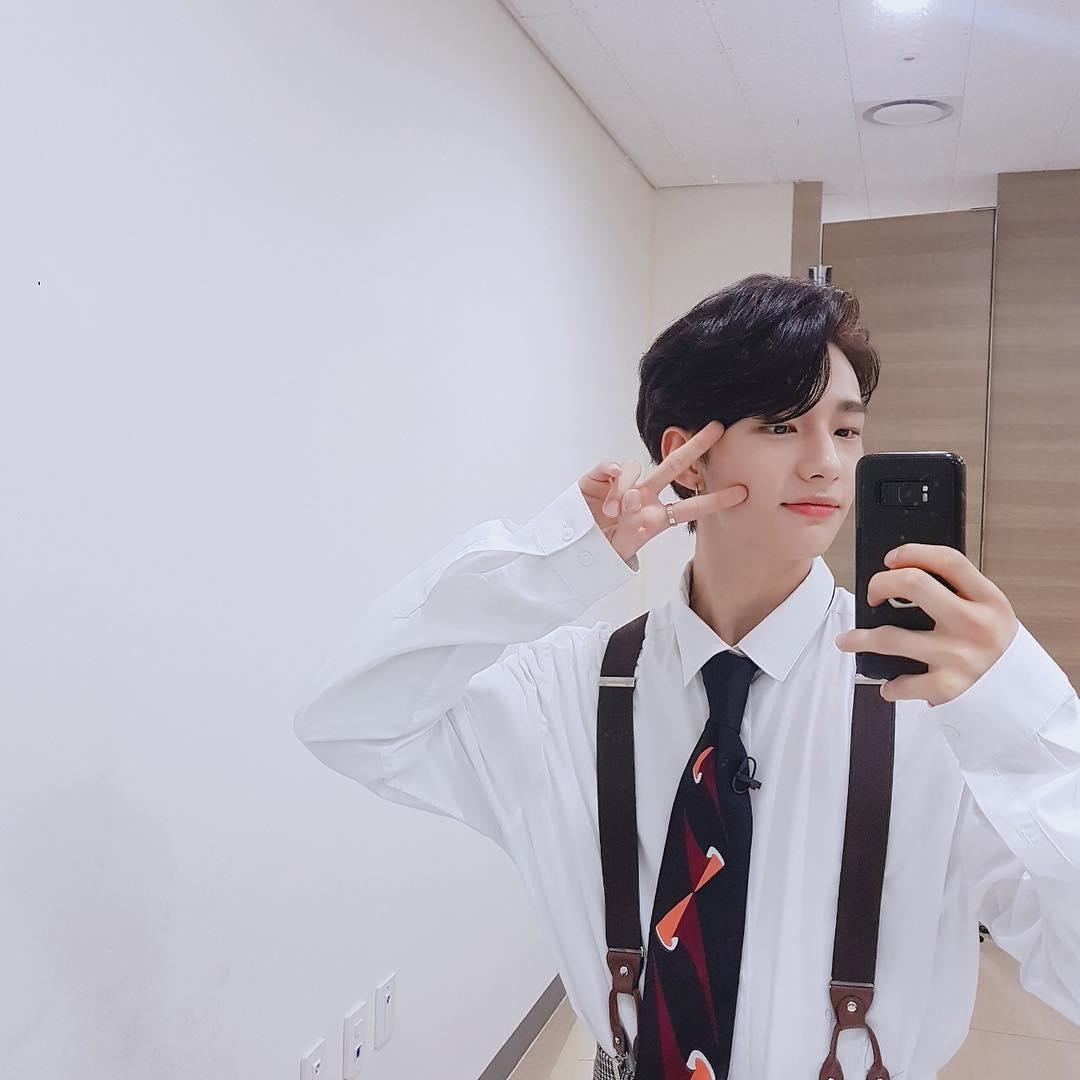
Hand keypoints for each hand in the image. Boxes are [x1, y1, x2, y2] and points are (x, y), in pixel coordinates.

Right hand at [578, 421, 748, 563]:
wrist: (573, 546)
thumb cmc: (601, 548)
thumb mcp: (624, 548)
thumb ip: (635, 529)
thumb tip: (637, 502)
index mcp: (656, 516)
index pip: (691, 507)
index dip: (715, 500)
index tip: (743, 493)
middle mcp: (644, 495)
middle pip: (674, 465)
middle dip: (696, 446)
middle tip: (718, 428)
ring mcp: (623, 483)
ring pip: (636, 468)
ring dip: (627, 490)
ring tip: (617, 512)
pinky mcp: (600, 475)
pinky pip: (614, 466)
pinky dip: (614, 481)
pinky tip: (608, 499)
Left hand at [834, 544, 1018, 705]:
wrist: (1021, 701)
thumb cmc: (996, 650)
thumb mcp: (990, 615)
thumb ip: (958, 595)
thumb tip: (902, 577)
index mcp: (989, 600)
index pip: (948, 560)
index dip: (913, 552)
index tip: (891, 558)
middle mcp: (975, 624)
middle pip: (913, 584)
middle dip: (879, 584)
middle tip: (872, 596)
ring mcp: (960, 656)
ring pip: (891, 637)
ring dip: (859, 639)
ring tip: (846, 640)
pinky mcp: (948, 687)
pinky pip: (902, 682)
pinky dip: (889, 686)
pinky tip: (888, 684)